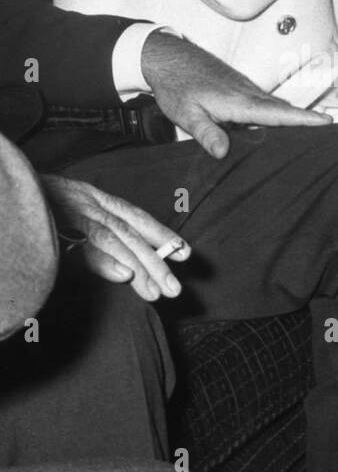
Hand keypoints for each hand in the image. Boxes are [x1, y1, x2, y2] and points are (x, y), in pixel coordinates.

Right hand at [41, 175, 191, 301]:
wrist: (3, 180)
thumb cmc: (29, 205)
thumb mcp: (61, 220)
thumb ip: (89, 245)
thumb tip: (123, 271)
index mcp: (90, 196)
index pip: (133, 215)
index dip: (160, 233)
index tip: (186, 252)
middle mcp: (85, 201)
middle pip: (129, 230)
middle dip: (156, 259)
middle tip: (176, 289)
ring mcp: (69, 210)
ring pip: (113, 238)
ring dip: (139, 265)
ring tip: (158, 290)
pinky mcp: (52, 223)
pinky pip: (80, 242)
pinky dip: (101, 258)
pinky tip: (122, 274)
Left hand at [140, 32, 331, 159]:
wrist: (167, 57)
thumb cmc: (176, 85)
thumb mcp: (186, 114)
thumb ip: (206, 133)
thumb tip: (223, 152)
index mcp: (239, 102)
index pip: (277, 113)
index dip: (303, 119)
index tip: (327, 122)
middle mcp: (247, 93)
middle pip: (284, 108)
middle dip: (307, 119)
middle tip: (331, 130)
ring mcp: (244, 88)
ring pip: (275, 104)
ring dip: (294, 115)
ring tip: (314, 129)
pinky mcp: (239, 87)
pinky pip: (265, 101)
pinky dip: (278, 111)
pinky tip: (279, 122)